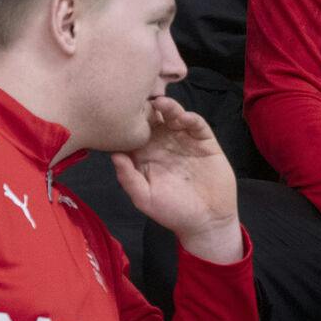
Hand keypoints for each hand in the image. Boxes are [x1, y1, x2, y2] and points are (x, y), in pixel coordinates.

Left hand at [113, 98, 241, 264]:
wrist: (207, 222)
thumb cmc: (173, 212)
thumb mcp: (145, 198)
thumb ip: (128, 178)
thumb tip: (113, 154)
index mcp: (145, 155)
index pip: (134, 131)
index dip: (128, 120)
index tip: (121, 110)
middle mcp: (163, 144)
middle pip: (153, 118)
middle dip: (147, 107)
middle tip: (142, 99)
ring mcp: (185, 141)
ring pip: (174, 116)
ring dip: (168, 107)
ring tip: (161, 103)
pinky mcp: (205, 142)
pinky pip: (197, 125)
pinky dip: (190, 118)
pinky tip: (184, 118)